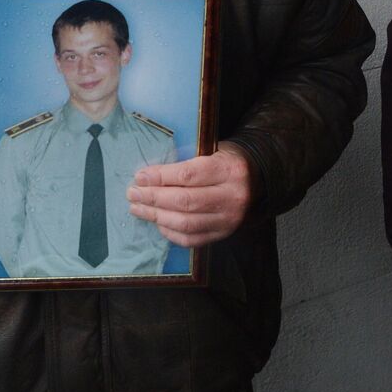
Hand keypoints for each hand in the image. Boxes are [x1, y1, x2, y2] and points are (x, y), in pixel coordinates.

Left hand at [127, 145, 252, 246]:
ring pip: (186, 223)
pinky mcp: (224, 234)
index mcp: (230, 170)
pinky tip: (158, 223)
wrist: (258, 180)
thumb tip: (149, 176)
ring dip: (156, 217)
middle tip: (133, 194)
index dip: (160, 177)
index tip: (140, 177)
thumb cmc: (227, 161)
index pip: (189, 175)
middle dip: (153, 198)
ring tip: (138, 208)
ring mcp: (229, 219)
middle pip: (184, 202)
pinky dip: (170, 233)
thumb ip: (186, 162)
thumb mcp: (213, 152)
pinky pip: (192, 239)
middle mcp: (232, 197)